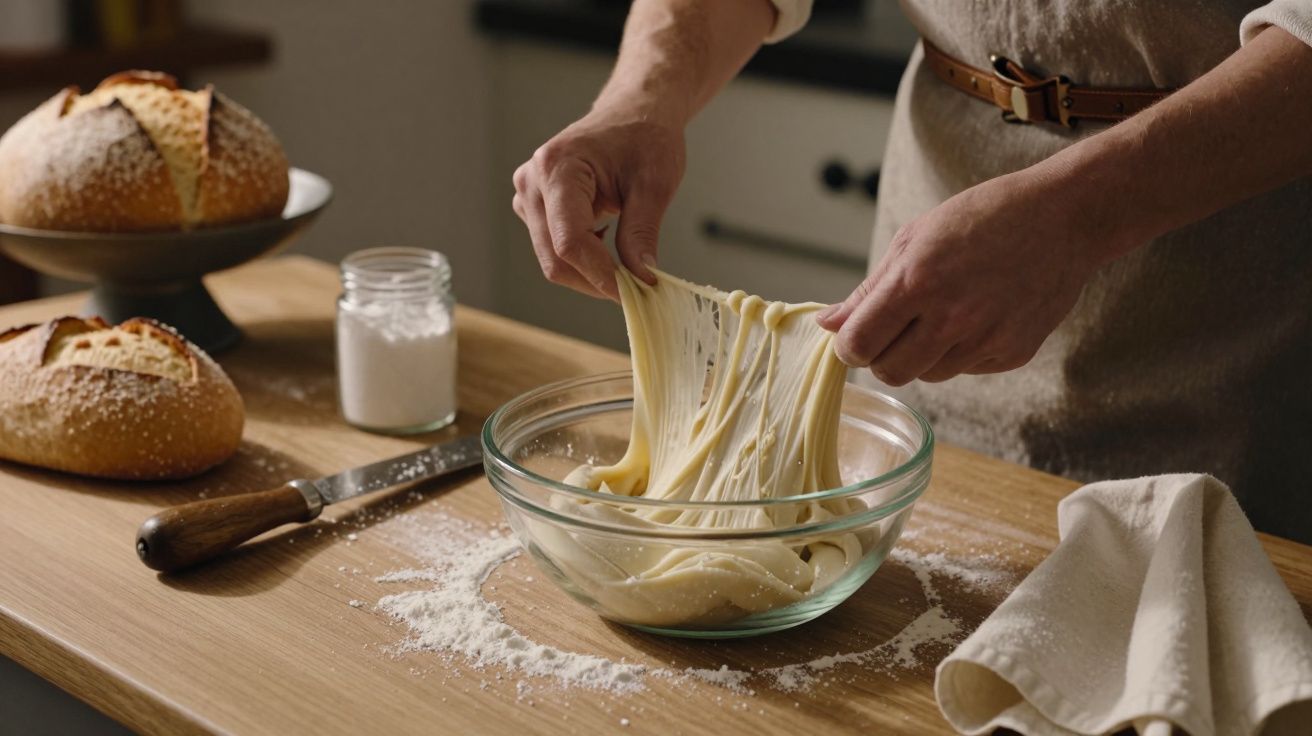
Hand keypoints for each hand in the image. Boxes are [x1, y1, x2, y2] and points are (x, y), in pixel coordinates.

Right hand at [512, 106, 685, 298]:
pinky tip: (607, 245)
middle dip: (594, 280)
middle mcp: (532, 181)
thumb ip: (642, 232)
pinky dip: (582, 259)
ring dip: (588, 272)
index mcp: (558, 168)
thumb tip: (640, 278)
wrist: (632, 113)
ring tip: (625, 265)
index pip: (570, 241)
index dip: (600, 275)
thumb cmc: (644, 137)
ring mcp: (528, 194)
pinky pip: (552, 248)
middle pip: (554, 257)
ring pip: (551, 258)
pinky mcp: (533, 206)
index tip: (633, 293)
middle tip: (634, 291)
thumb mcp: (654, 183)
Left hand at [817, 169, 1121, 384]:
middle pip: (889, 372)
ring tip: (943, 313)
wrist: (1064, 218)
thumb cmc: (983, 218)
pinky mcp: (1013, 353)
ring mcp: (985, 339)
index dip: (849, 346)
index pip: (859, 344)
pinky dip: (961, 352)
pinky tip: (977, 316)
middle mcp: (951, 317)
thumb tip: (828, 324)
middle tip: (893, 330)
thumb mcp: (916, 238)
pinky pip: (966, 370)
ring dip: (922, 354)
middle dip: (881, 357)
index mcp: (917, 282)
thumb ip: (869, 289)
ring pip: (927, 375)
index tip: (855, 336)